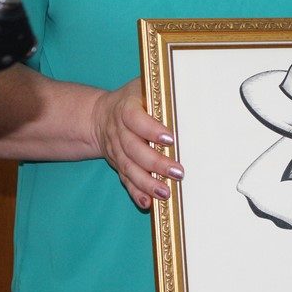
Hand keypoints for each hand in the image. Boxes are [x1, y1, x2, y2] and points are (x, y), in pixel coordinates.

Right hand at [90, 77, 183, 208]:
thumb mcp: (142, 88)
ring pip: (130, 168)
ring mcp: (117, 150)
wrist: (99, 115)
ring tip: (165, 193)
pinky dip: (136, 193)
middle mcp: (119, 131)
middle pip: (134, 149)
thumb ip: (161, 93)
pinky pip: (126, 181)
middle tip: (178, 172)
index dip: (150, 130)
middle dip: (156, 163)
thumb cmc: (133, 99)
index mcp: (125, 109)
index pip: (136, 119)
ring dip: (147, 183)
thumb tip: (193, 90)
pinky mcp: (118, 165)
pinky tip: (148, 203)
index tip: (169, 139)